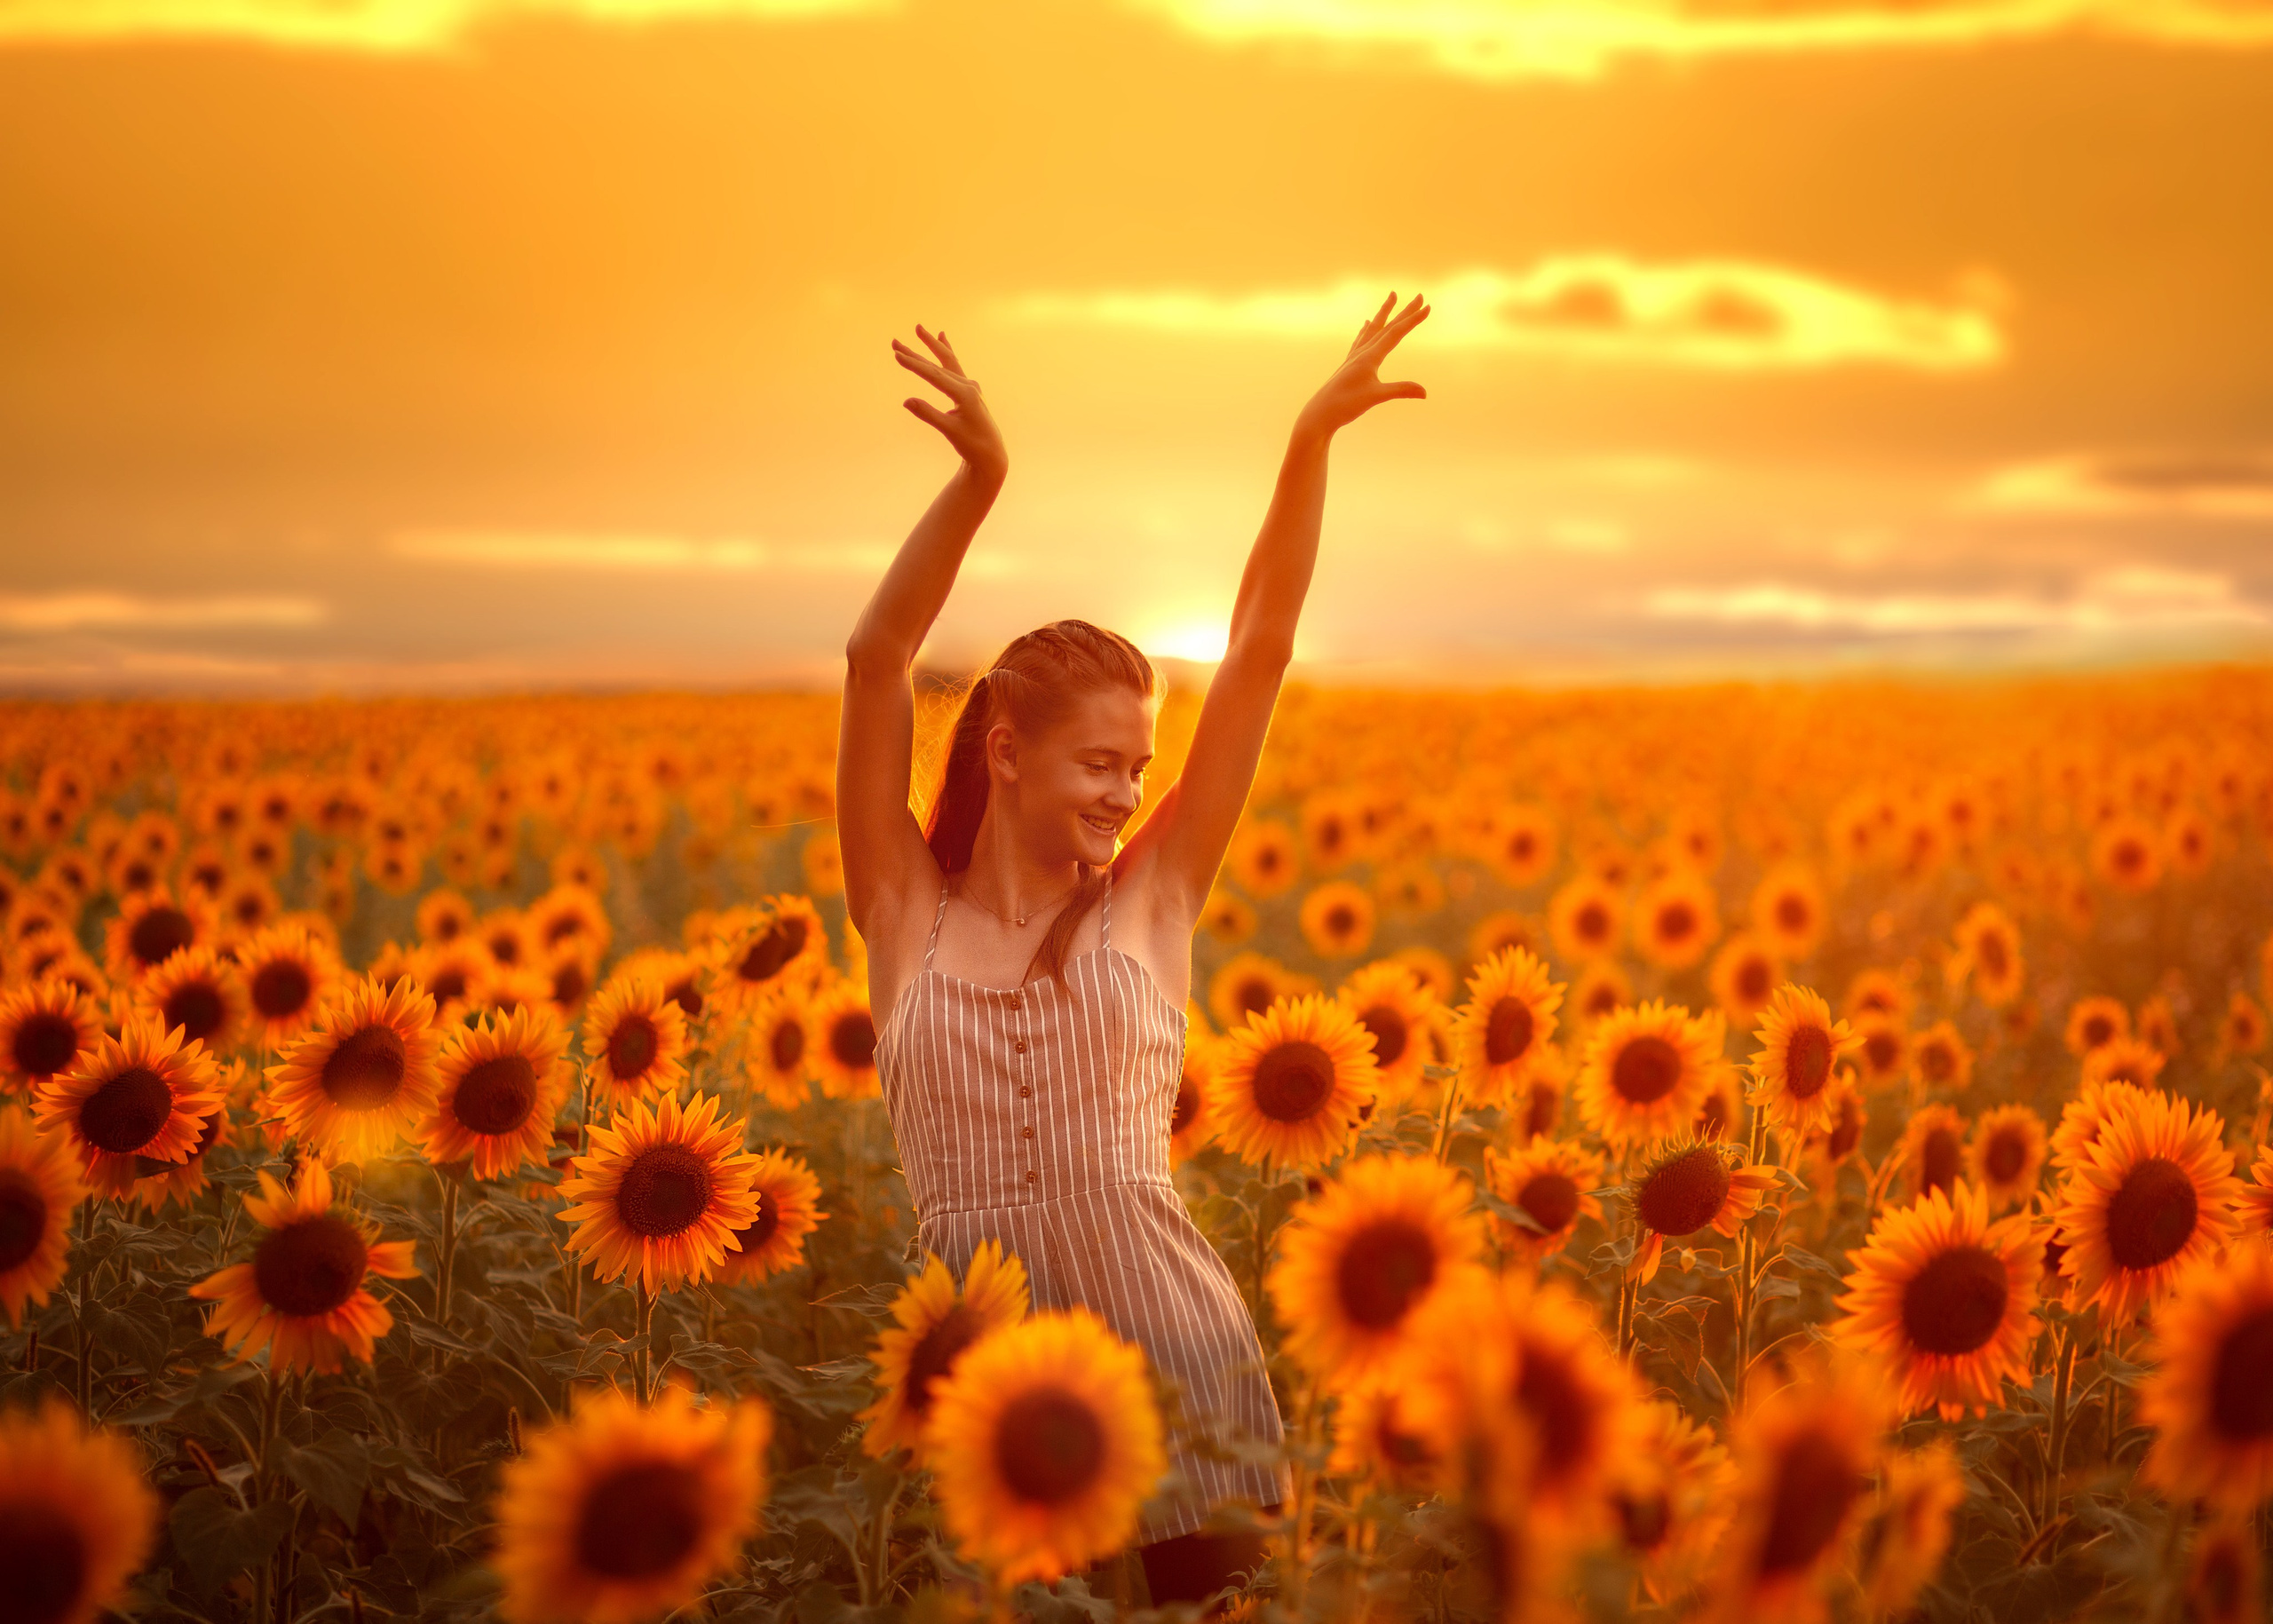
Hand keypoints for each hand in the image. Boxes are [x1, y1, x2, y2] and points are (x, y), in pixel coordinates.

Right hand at [893, 324, 1007, 481]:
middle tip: (894, 342)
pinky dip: (947, 352)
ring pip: (946, 362)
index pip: (934, 376)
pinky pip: (955, 366)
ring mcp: (970, 386)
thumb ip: (928, 414)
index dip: (914, 365)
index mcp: (965, 394)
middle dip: (916, 353)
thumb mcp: (949, 431)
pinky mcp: (970, 390)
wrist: (991, 454)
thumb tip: (907, 401)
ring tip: (918, 329)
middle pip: (938, 365)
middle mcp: (969, 386)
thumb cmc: (971, 445)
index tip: (897, 355)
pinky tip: (943, 337)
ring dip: (931, 347)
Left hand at [1293, 292, 1429, 441]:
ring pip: (1373, 328)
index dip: (1413, 320)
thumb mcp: (1376, 397)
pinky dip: (1367, 328)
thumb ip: (1400, 391)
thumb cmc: (1346, 405)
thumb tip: (1425, 393)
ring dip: (1385, 313)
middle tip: (1419, 296)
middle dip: (1405, 311)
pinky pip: (1361, 339)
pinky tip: (1366, 323)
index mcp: (1369, 356)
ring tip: (1392, 297)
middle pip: (1387, 326)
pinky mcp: (1349, 363)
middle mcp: (1362, 352)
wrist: (1320, 413)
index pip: (1396, 333)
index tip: (1428, 307)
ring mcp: (1354, 356)